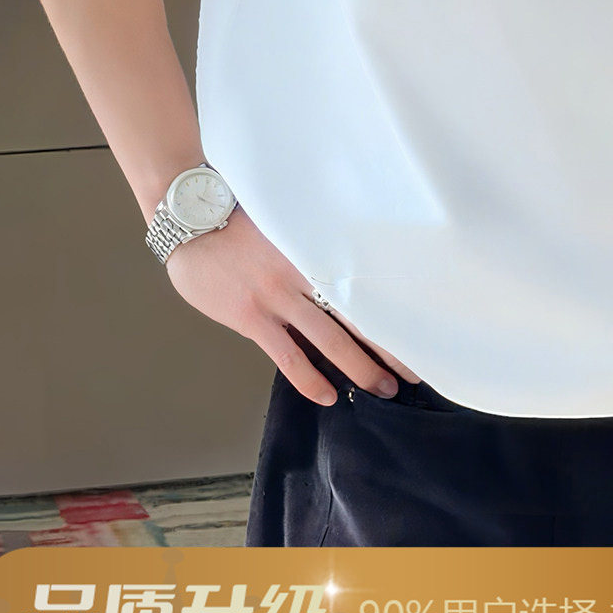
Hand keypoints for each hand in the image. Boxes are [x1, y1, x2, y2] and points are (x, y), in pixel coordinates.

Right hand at [163, 204, 421, 405]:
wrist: (192, 218)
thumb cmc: (238, 217)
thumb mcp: (284, 223)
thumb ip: (310, 247)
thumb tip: (339, 268)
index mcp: (317, 247)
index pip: (365, 282)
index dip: (393, 307)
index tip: (420, 327)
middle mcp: (305, 272)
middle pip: (358, 312)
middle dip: (389, 345)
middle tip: (415, 372)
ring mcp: (278, 295)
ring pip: (330, 338)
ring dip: (358, 366)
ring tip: (383, 391)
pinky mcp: (252, 316)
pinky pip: (287, 355)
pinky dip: (309, 377)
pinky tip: (327, 396)